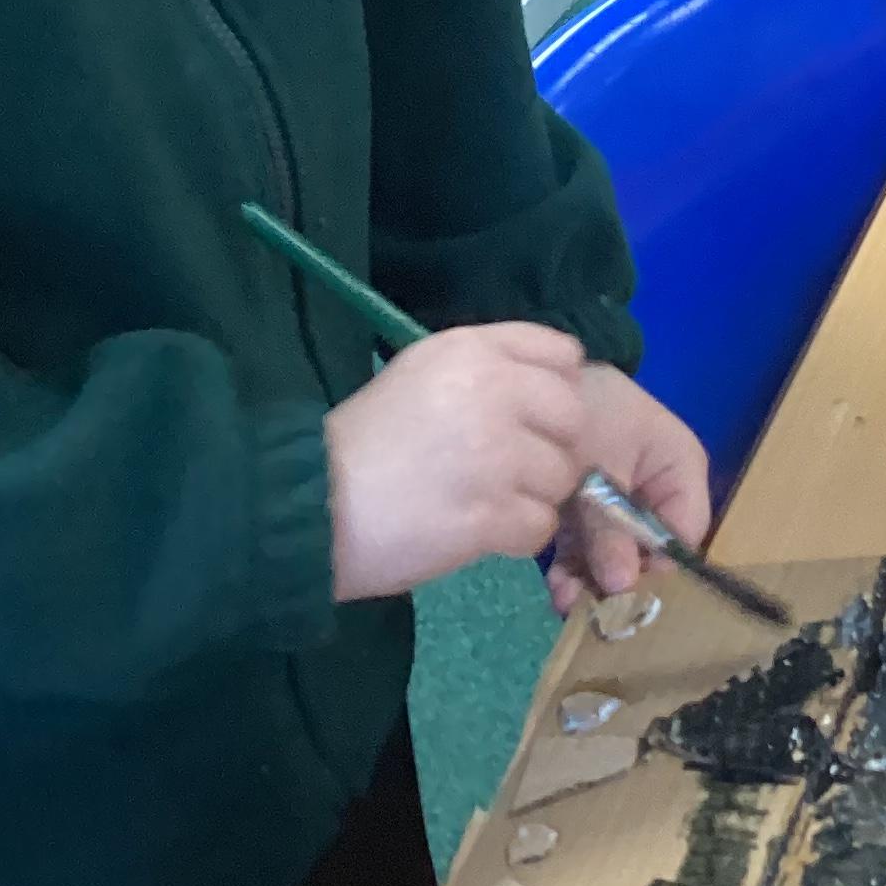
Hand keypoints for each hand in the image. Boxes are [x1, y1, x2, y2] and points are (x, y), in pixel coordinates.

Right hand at [326, 322, 587, 602]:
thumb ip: (487, 366)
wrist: (313, 502)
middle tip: (517, 469)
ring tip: (489, 502)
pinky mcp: (490, 515)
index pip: (561, 353)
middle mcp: (493, 392)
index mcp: (474, 350)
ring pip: (562, 476)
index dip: (557, 387)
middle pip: (573, 416)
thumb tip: (549, 386)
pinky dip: (518, 535)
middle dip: (554, 445)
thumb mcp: (421, 371)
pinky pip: (541, 525)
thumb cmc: (366, 438)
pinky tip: (482, 531)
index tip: (536, 415)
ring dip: (534, 495)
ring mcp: (496, 456)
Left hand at [549, 368, 712, 615]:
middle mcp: (656, 490)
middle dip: (619, 580)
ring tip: (567, 599)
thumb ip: (612, 528)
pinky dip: (574, 567)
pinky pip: (588, 547)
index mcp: (678, 467)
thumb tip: (621, 587)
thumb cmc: (583, 409)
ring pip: (616, 555)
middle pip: (649, 550)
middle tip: (591, 601)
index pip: (684, 531)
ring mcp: (619, 501)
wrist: (531, 381)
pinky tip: (559, 586)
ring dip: (593, 580)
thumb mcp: (600, 470)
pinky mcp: (586, 508)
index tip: (626, 586)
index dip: (658, 563)